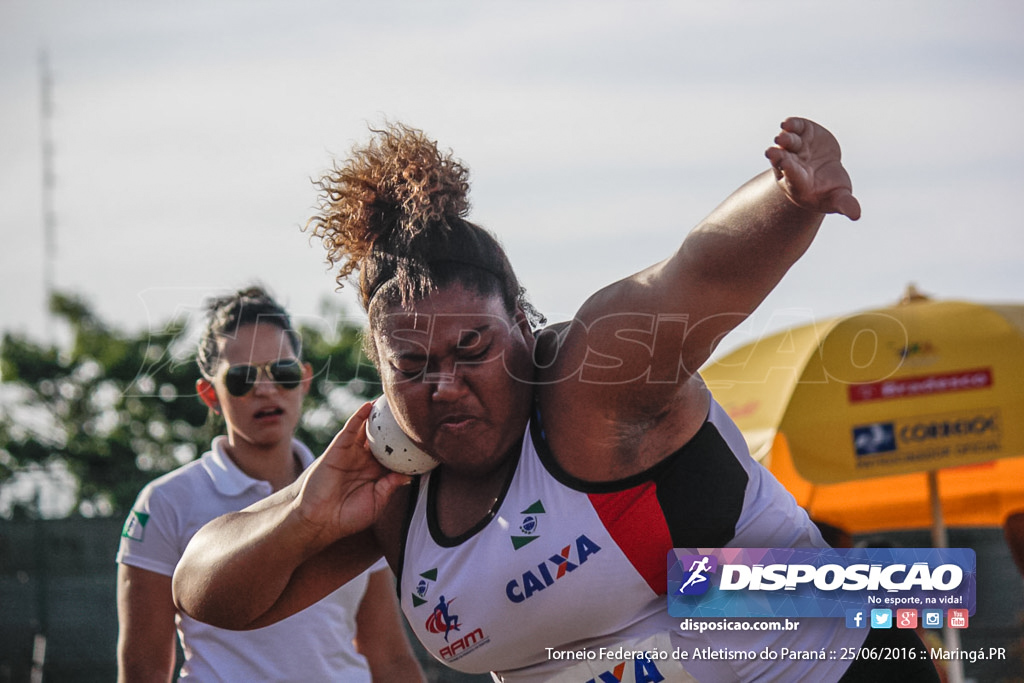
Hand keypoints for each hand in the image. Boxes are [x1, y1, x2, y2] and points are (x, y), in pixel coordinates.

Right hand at [295, 402, 410, 542]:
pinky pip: (350, 429)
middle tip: (409, 411)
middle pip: (384, 437)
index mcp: (377, 473)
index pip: (395, 454)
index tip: (423, 434)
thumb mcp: (377, 503)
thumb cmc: (348, 516)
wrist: (319, 520)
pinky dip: (359, 416)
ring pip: (368, 429)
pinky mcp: (338, 448)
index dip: (407, 444)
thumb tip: (409, 475)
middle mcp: (365, 460)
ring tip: (390, 400)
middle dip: (394, 425)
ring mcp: (352, 453)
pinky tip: (369, 405)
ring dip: (377, 415)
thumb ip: (391, 486)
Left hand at [765, 117, 860, 220]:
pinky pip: (794, 128)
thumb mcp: (838, 198)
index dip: (789, 170)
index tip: (786, 164)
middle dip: (778, 156)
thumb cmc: (829, 191)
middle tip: (772, 152)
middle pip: (782, 160)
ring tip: (782, 135)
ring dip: (785, 139)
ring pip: (787, 143)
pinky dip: (792, 124)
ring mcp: (796, 148)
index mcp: (799, 183)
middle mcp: (792, 165)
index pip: (792, 176)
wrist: (824, 174)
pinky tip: (788, 123)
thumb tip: (856, 216)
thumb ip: (844, 205)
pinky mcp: (803, 133)